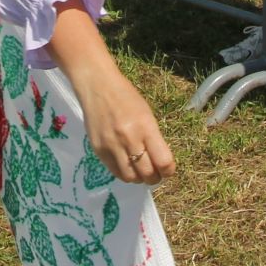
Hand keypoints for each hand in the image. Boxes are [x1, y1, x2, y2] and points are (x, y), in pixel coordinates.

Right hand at [69, 61, 175, 183]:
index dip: (168, 170)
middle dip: (155, 178)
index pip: (163, 161)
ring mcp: (112, 146)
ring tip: (141, 172)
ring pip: (131, 177)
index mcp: (146, 127)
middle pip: (147, 173)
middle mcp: (129, 138)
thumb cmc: (126, 96)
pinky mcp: (99, 150)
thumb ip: (153, 138)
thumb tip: (159, 161)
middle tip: (155, 174)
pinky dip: (125, 174)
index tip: (168, 169)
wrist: (97, 86)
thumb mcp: (146, 114)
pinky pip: (115, 171)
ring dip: (139, 179)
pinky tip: (128, 167)